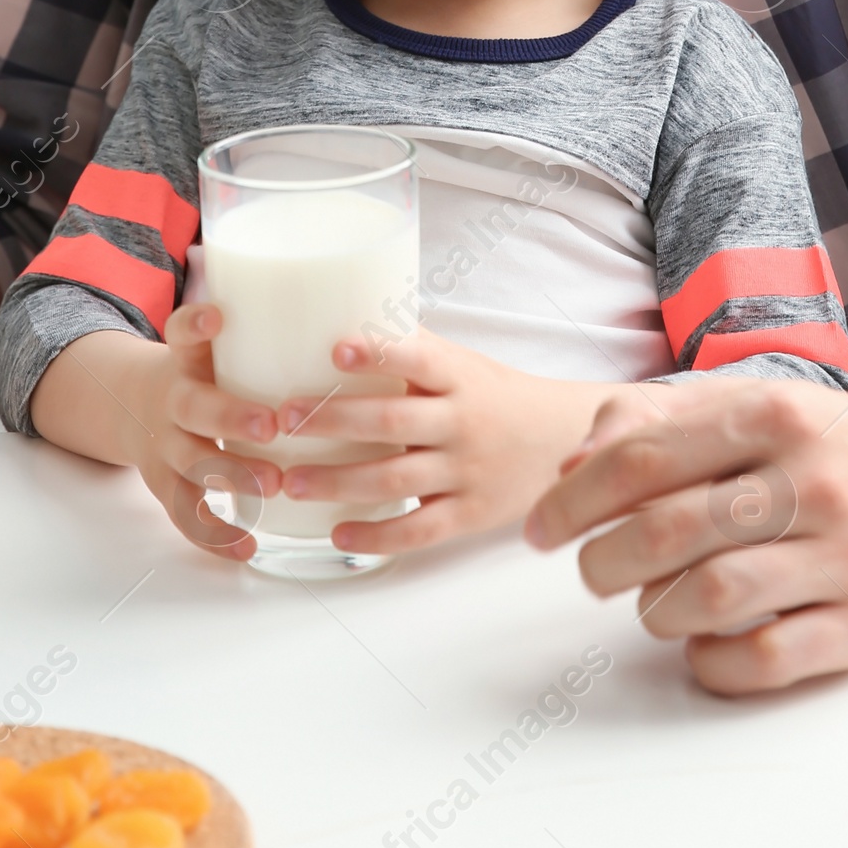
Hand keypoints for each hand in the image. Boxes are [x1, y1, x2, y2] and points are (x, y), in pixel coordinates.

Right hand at [31, 305, 283, 561]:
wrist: (129, 402)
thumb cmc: (192, 369)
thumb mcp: (205, 344)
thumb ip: (250, 327)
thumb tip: (323, 297)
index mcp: (183, 359)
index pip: (183, 331)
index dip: (196, 323)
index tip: (216, 315)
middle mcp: (172, 402)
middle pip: (196, 407)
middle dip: (231, 416)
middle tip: (270, 424)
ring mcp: (165, 446)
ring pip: (193, 465)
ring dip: (232, 477)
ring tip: (270, 487)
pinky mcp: (164, 482)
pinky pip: (185, 513)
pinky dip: (216, 534)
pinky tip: (247, 547)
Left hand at [274, 326, 618, 557]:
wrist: (562, 442)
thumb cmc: (497, 396)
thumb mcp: (464, 363)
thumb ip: (413, 348)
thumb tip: (344, 313)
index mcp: (460, 377)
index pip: (419, 359)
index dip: (378, 353)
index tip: (335, 349)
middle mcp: (463, 422)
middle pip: (394, 422)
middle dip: (334, 421)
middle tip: (285, 420)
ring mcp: (467, 471)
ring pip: (396, 479)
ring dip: (338, 481)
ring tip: (291, 481)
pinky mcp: (470, 514)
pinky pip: (418, 530)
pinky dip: (377, 534)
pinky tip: (337, 530)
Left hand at [524, 374, 847, 694]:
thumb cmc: (832, 440)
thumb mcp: (752, 402)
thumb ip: (659, 420)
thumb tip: (574, 468)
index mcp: (772, 413)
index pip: (642, 458)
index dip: (574, 499)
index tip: (541, 527)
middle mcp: (811, 480)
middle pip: (667, 532)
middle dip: (603, 561)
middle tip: (590, 572)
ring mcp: (845, 555)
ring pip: (711, 598)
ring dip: (655, 611)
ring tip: (651, 603)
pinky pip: (767, 659)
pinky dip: (713, 662)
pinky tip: (702, 645)